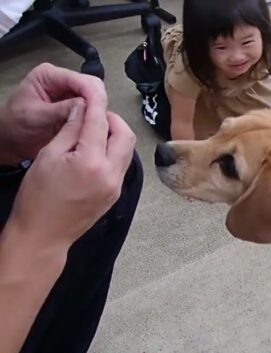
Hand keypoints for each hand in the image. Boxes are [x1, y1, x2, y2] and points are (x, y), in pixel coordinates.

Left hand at [0, 63, 106, 164]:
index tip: (99, 110)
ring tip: (98, 126)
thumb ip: (60, 109)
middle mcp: (63, 81)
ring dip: (99, 111)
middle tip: (100, 121)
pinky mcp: (78, 107)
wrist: (12, 141)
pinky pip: (94, 110)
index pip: (78, 79)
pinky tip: (95, 127)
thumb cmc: (16, 125)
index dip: (91, 93)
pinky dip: (97, 118)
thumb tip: (86, 105)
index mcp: (48, 75)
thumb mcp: (36, 116)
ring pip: (97, 98)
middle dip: (98, 102)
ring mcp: (71, 94)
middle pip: (92, 86)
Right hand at [6, 99, 135, 252]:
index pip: (100, 122)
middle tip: (93, 115)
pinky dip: (113, 151)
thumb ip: (70, 130)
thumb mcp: (48, 156)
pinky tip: (94, 150)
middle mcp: (111, 174)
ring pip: (127, 149)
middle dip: (112, 119)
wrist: (43, 235)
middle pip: (125, 134)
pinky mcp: (115, 194)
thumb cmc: (37, 197)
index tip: (92, 92)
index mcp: (91, 162)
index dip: (96, 103)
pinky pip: (121, 164)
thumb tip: (83, 109)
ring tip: (92, 132)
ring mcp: (116, 186)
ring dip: (115, 135)